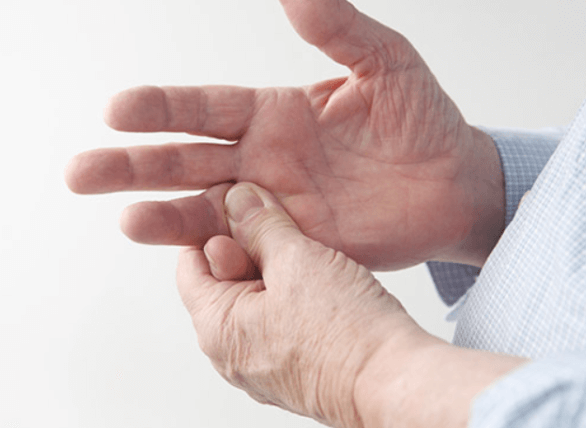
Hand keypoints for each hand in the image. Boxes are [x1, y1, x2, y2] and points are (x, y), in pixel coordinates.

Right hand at [65, 0, 503, 268]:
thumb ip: (336, 26)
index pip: (205, 108)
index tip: (116, 111)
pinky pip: (243, 250)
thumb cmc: (423, 120)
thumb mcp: (384, 61)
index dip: (161, 110)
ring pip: (203, 209)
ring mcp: (273, 207)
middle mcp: (261, 161)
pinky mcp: (292, 246)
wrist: (452, 185)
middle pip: (185, 162)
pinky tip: (187, 253)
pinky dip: (213, 253)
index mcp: (274, 114)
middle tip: (80, 173)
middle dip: (133, 167)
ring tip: (123, 219)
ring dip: (161, 214)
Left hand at [177, 182, 424, 426]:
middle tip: (283, 227)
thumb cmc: (345, 336)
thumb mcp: (296, 259)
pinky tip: (321, 281)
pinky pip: (279, 320)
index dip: (215, 226)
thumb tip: (239, 201)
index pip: (191, 262)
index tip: (244, 207)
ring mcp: (262, 364)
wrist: (395, 384)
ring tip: (308, 254)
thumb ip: (261, 225)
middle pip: (224, 280)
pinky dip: (293, 295)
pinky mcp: (292, 368)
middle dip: (251, 246)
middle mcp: (232, 353)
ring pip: (256, 298)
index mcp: (216, 327)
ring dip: (277, 269)